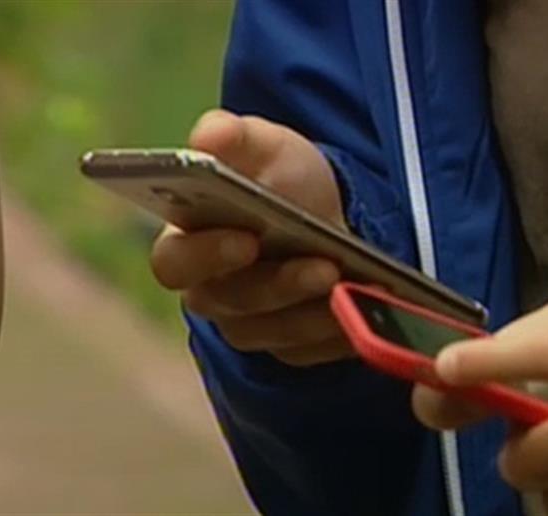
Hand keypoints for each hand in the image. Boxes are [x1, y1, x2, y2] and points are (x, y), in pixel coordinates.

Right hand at [151, 110, 351, 366]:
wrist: (329, 210)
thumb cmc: (280, 178)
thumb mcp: (264, 147)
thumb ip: (233, 138)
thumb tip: (210, 135)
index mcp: (187, 243)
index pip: (175, 263)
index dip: (207, 256)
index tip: (246, 239)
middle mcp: (211, 293)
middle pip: (234, 304)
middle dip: (282, 286)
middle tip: (325, 267)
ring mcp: (251, 326)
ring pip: (277, 333)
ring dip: (318, 312)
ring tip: (358, 286)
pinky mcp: (292, 347)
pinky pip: (314, 350)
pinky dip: (343, 331)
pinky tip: (372, 310)